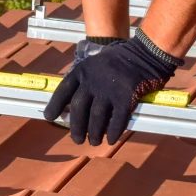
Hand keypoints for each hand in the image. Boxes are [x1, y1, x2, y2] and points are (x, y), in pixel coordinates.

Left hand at [43, 36, 178, 145]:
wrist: (145, 53)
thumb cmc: (119, 61)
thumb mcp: (95, 64)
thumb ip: (84, 81)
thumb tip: (71, 106)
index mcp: (82, 70)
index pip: (63, 90)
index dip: (55, 106)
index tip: (50, 117)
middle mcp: (93, 81)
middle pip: (78, 109)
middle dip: (76, 128)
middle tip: (77, 139)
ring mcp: (109, 90)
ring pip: (96, 119)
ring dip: (94, 134)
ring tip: (94, 141)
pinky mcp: (126, 98)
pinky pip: (117, 121)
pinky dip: (113, 133)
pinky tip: (111, 139)